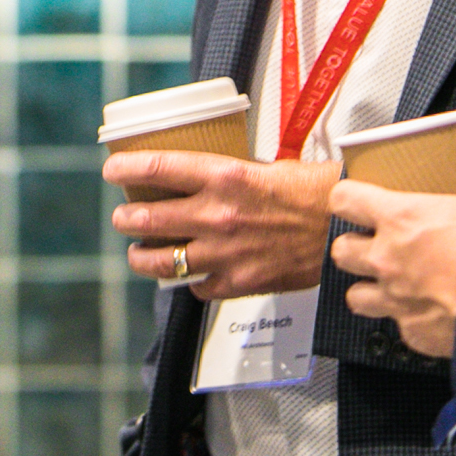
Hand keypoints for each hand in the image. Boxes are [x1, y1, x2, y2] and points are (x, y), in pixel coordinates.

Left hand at [104, 153, 337, 296]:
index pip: (158, 169)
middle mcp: (217, 215)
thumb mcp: (268, 167)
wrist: (343, 230)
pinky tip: (191, 276)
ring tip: (139, 253)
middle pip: (148, 218)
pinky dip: (191, 282)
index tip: (112, 170)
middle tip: (123, 217)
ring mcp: (224, 253)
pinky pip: (197, 287)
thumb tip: (208, 177)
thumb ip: (232, 174)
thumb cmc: (313, 193)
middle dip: (127, 218)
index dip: (126, 169)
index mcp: (224, 177)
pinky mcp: (238, 282)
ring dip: (143, 257)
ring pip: (161, 261)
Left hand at [325, 165, 455, 357]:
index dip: (348, 198)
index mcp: (402, 219)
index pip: (345, 199)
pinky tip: (428, 316)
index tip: (354, 201)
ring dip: (369, 290)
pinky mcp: (415, 334)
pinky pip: (399, 328)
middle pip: (340, 250)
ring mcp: (397, 300)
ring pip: (356, 296)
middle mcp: (389, 259)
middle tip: (374, 246)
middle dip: (354, 248)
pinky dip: (410, 323)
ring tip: (390, 286)